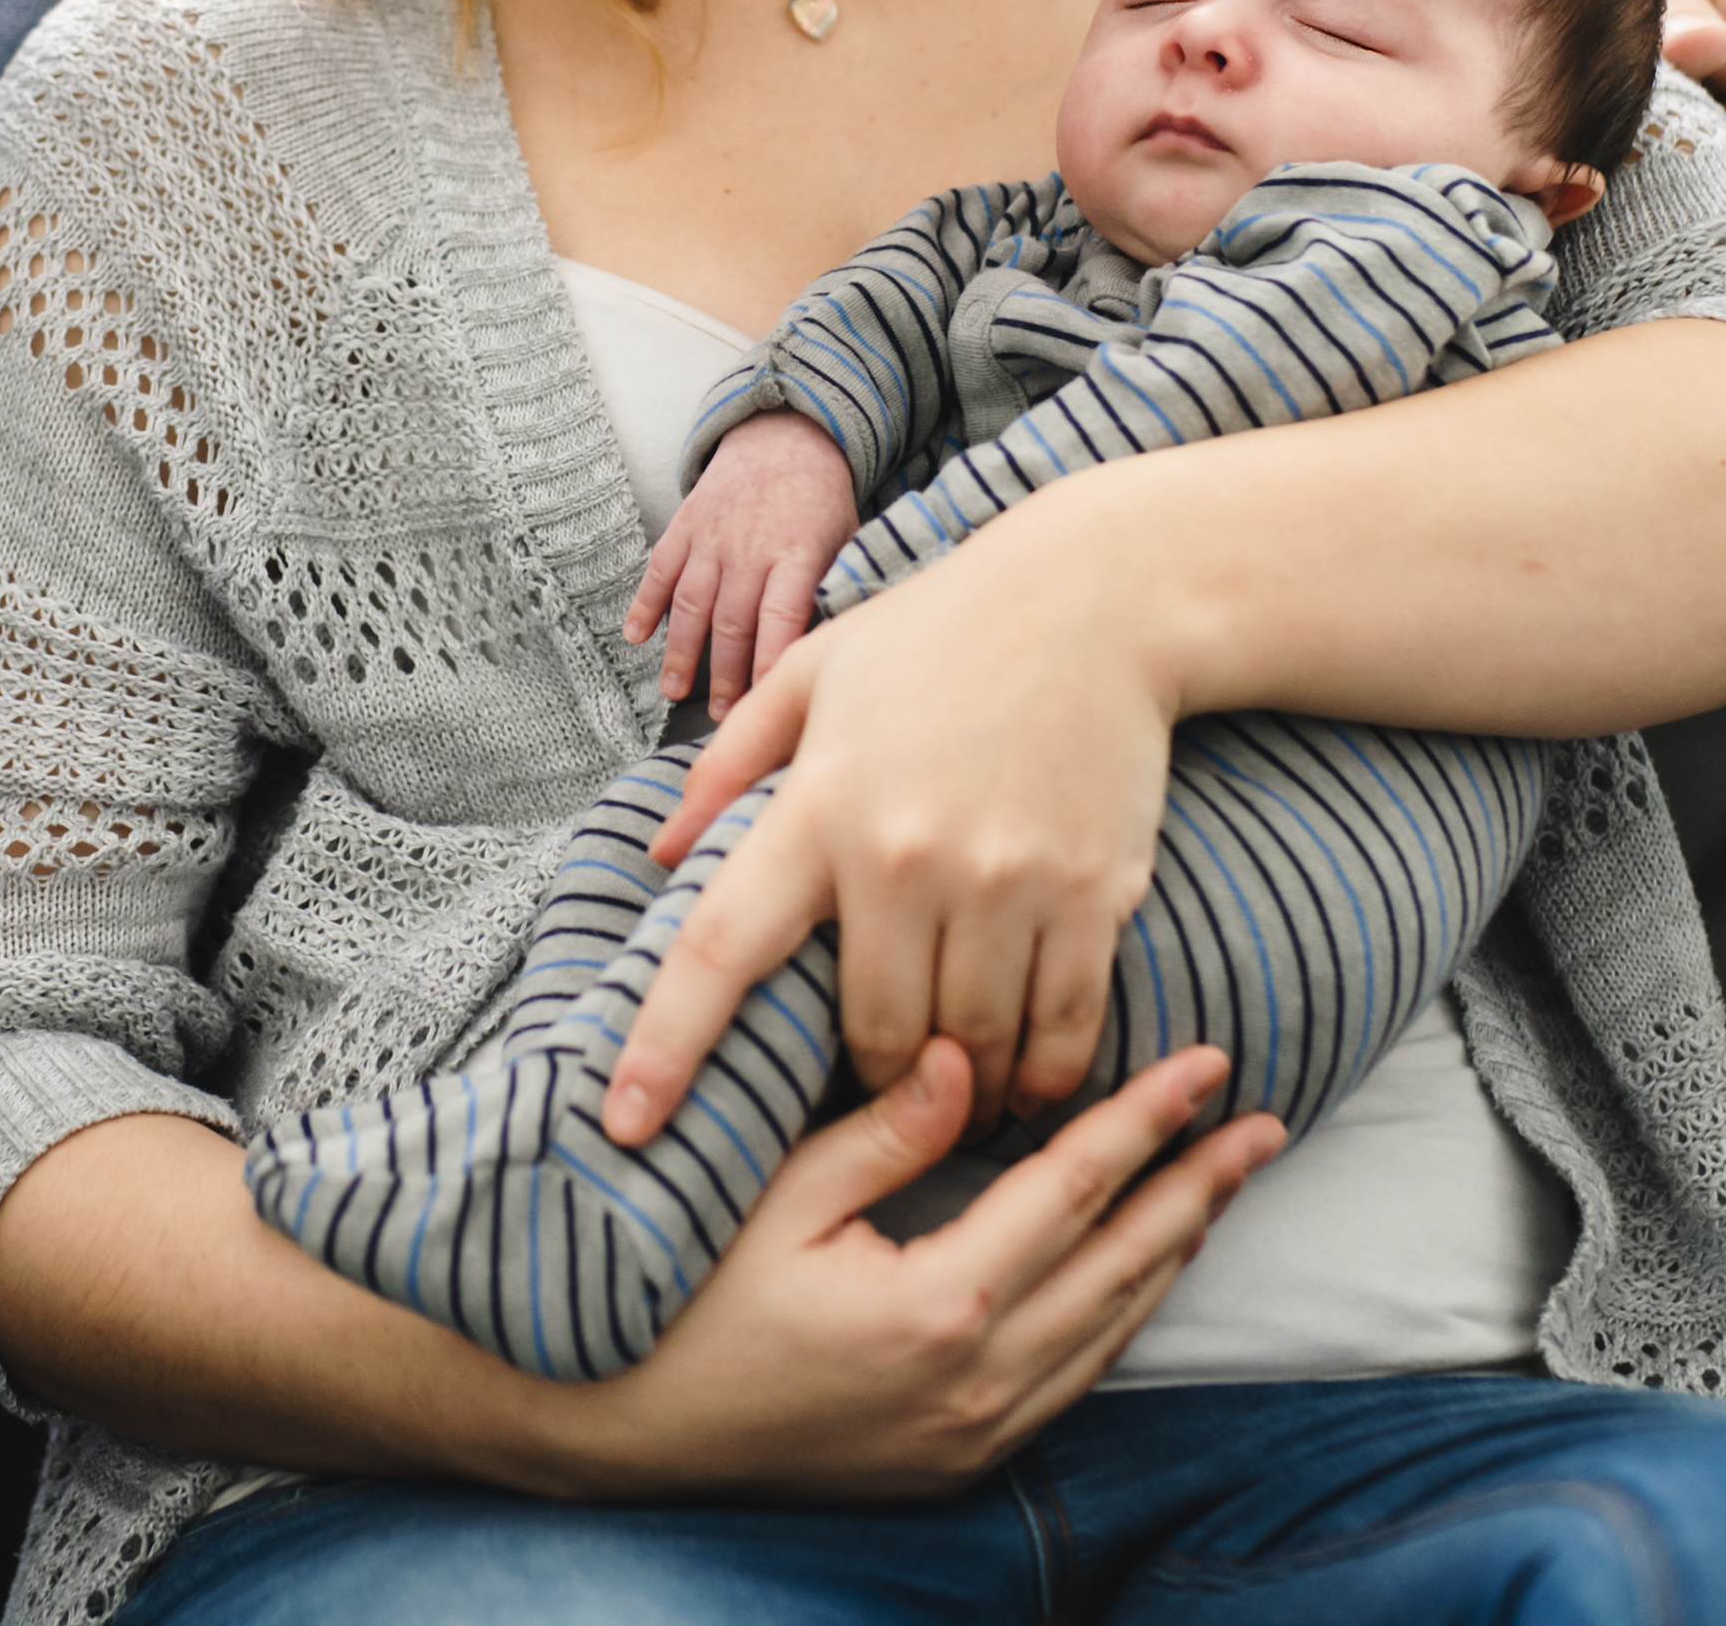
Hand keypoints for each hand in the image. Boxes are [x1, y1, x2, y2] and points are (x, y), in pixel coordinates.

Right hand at [543, 1039, 1280, 1504]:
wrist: (632, 1431)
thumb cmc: (693, 1302)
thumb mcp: (780, 1197)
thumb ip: (888, 1133)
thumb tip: (968, 1059)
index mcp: (938, 1306)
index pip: (1074, 1190)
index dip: (1146, 1122)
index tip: (1207, 1063)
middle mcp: (977, 1381)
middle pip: (1123, 1266)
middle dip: (1199, 1188)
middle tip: (1261, 1125)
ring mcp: (974, 1432)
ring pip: (1112, 1330)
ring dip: (1172, 1252)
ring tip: (1217, 1186)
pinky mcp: (960, 1460)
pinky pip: (1074, 1381)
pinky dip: (1119, 1315)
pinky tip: (1137, 1274)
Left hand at [616, 530, 1178, 1131]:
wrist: (1098, 598)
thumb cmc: (942, 633)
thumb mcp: (814, 672)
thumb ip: (730, 768)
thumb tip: (658, 857)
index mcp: (819, 804)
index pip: (720, 947)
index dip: (666, 1046)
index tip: (627, 1127)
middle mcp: (905, 853)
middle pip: (873, 1036)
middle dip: (872, 1082)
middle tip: (879, 1090)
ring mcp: (1004, 879)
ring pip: (969, 1048)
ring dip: (962, 1093)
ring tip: (961, 1097)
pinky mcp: (1092, 892)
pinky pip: (1062, 1031)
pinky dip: (1045, 1077)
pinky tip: (1031, 1082)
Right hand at [624, 414, 857, 713]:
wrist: (784, 436)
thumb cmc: (821, 503)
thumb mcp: (848, 540)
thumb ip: (838, 590)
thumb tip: (832, 650)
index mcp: (797, 553)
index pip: (779, 619)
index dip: (768, 664)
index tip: (763, 704)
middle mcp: (750, 547)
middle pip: (732, 621)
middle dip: (725, 675)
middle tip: (724, 717)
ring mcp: (712, 536)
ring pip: (691, 602)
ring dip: (680, 652)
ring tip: (674, 692)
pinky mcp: (685, 525)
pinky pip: (659, 570)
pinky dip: (644, 604)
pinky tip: (636, 637)